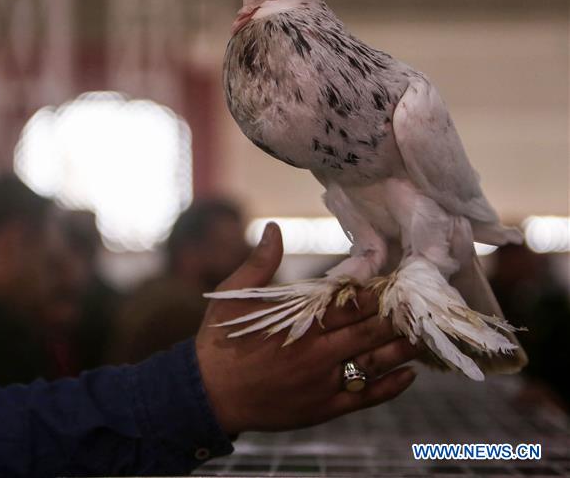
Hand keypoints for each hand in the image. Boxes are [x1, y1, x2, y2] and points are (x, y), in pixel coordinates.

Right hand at [196, 223, 418, 434]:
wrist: (208, 394)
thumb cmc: (221, 340)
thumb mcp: (234, 296)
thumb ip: (260, 262)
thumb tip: (273, 228)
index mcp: (299, 321)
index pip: (350, 301)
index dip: (378, 291)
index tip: (397, 281)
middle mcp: (317, 351)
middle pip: (371, 329)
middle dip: (399, 316)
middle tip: (422, 304)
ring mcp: (323, 381)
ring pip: (375, 362)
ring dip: (403, 349)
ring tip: (426, 336)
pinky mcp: (323, 408)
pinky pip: (366, 396)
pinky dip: (392, 386)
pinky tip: (410, 374)